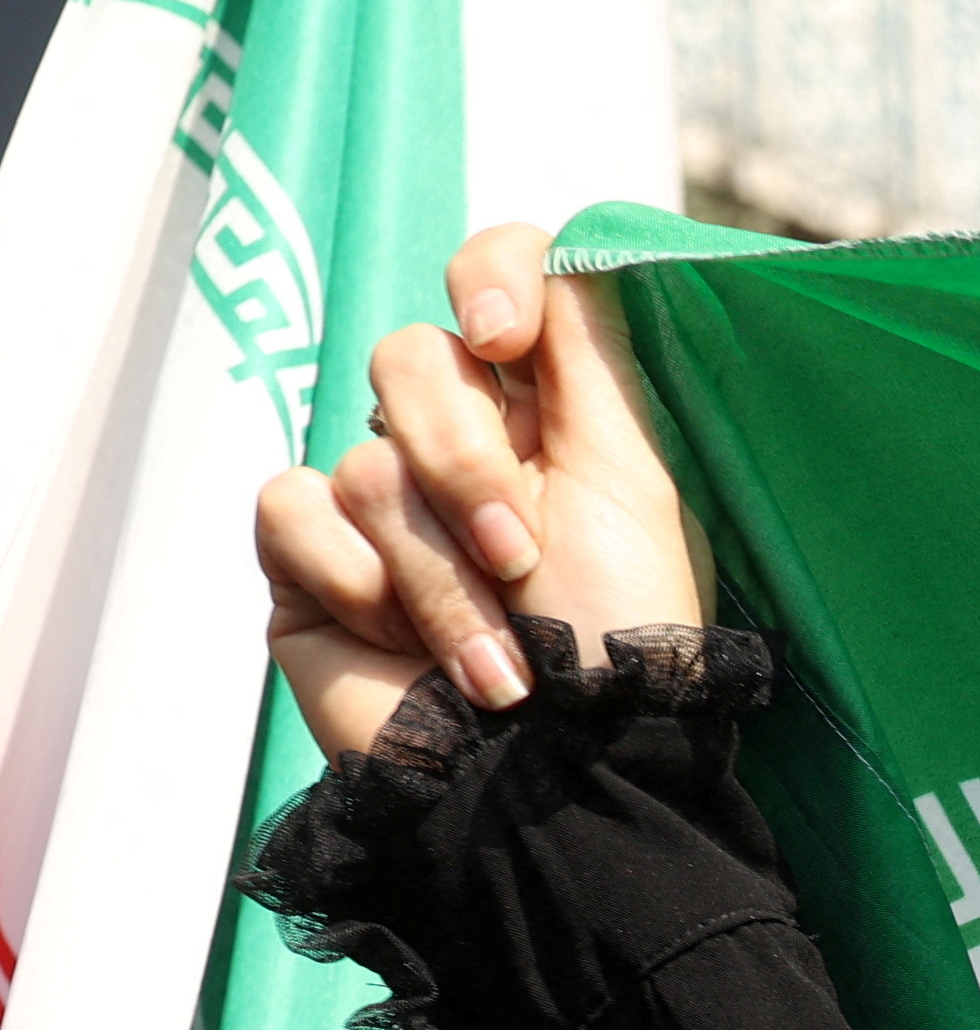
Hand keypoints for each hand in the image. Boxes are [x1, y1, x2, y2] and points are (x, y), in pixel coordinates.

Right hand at [255, 217, 704, 760]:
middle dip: (470, 467)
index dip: (494, 273)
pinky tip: (403, 653)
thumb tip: (569, 251)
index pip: (503, 273)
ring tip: (499, 665)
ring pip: (366, 461)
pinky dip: (363, 586)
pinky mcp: (301, 557)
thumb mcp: (636, 490)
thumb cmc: (616, 646)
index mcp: (550, 417)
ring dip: (442, 578)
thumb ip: (595, 361)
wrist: (554, 779)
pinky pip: (293, 506)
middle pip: (413, 357)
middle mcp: (456, 444)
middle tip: (523, 559)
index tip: (505, 337)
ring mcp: (373, 501)